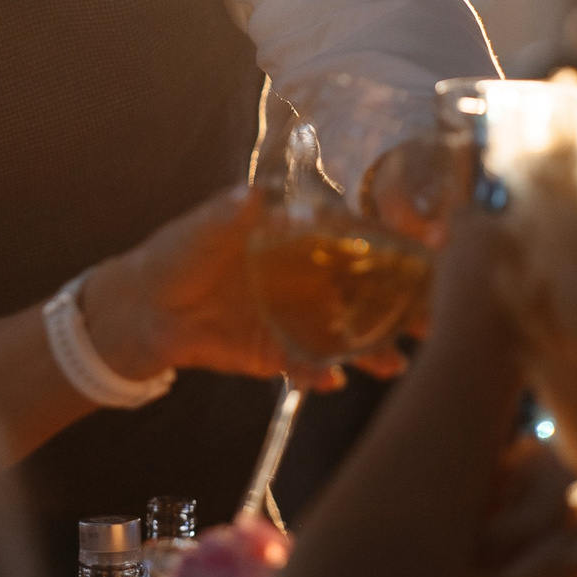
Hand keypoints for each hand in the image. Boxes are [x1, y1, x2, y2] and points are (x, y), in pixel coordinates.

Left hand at [80, 190, 406, 392]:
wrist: (141, 313)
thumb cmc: (174, 256)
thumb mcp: (198, 232)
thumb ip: (225, 216)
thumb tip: (248, 194)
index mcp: (296, 237)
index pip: (353, 237)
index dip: (389, 244)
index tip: (424, 252)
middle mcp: (307, 277)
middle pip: (365, 289)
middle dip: (402, 305)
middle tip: (435, 319)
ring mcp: (297, 317)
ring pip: (346, 332)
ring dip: (372, 348)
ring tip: (393, 364)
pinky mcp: (278, 353)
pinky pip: (307, 365)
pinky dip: (319, 374)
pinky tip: (329, 381)